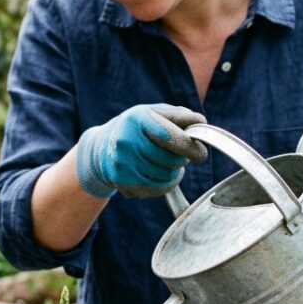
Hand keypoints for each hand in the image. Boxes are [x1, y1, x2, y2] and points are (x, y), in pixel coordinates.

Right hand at [75, 104, 208, 199]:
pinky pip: (154, 189)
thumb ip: (179, 116)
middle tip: (182, 158)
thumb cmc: (137, 128)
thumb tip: (201, 124)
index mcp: (137, 118)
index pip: (171, 136)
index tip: (200, 153)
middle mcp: (126, 140)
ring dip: (174, 174)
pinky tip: (161, 176)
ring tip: (170, 166)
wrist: (102, 147)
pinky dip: (164, 185)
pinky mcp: (121, 181)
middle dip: (182, 160)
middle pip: (170, 160)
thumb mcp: (155, 113)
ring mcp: (122, 162)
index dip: (190, 147)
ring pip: (164, 177)